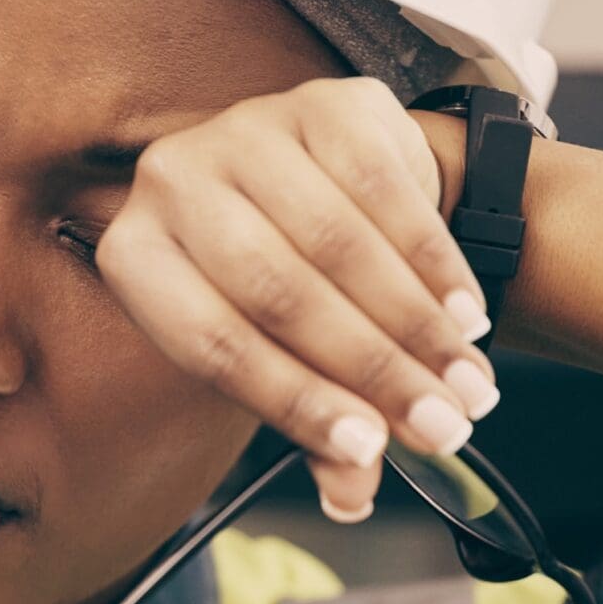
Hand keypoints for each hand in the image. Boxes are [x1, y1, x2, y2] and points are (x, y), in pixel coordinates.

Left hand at [96, 76, 500, 521]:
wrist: (325, 182)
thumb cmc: (282, 286)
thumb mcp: (277, 356)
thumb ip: (312, 429)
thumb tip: (350, 500)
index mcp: (135, 255)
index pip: (212, 342)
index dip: (296, 404)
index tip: (367, 452)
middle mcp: (172, 180)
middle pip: (277, 291)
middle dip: (371, 371)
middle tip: (442, 428)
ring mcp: (245, 129)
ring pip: (337, 243)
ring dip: (415, 327)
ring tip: (467, 388)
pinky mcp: (322, 103)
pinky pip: (386, 191)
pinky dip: (434, 264)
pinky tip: (464, 316)